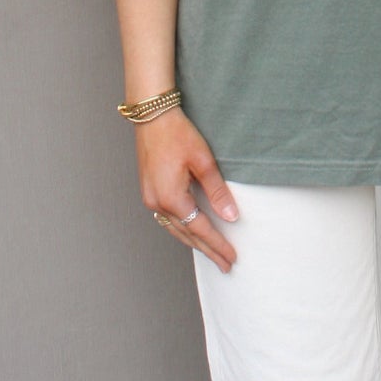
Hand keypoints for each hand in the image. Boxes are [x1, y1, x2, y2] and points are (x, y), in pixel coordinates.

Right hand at [135, 110, 238, 271]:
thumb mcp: (203, 161)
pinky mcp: (149, 191)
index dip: (217, 244)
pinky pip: (167, 219)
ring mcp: (150, 198)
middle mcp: (157, 203)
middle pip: (186, 235)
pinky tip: (191, 232)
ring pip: (175, 229)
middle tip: (225, 265)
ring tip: (211, 254)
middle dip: (207, 250)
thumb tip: (231, 217)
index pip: (200, 229)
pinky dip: (181, 229)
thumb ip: (217, 192)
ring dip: (194, 242)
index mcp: (172, 198)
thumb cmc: (177, 133)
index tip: (231, 258)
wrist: (152, 116)